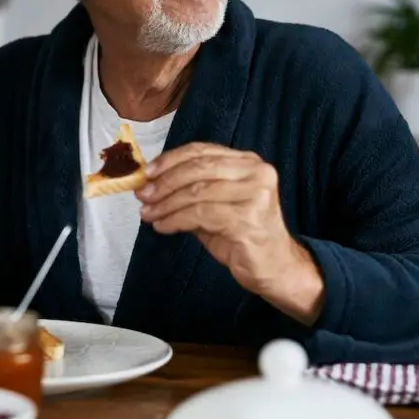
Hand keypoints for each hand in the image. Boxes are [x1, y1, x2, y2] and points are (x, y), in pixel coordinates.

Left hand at [136, 143, 323, 323]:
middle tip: (143, 195)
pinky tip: (163, 226)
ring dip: (166, 204)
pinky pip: (200, 214)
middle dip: (164, 182)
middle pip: (198, 169)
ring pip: (196, 192)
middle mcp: (256, 173)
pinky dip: (175, 219)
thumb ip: (191, 190)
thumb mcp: (216, 205)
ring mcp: (255, 195)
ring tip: (148, 214)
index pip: (202, 151)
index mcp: (249, 163)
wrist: (275, 267)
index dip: (170, 159)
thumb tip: (151, 184)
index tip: (147, 172)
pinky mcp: (247, 220)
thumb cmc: (243, 235)